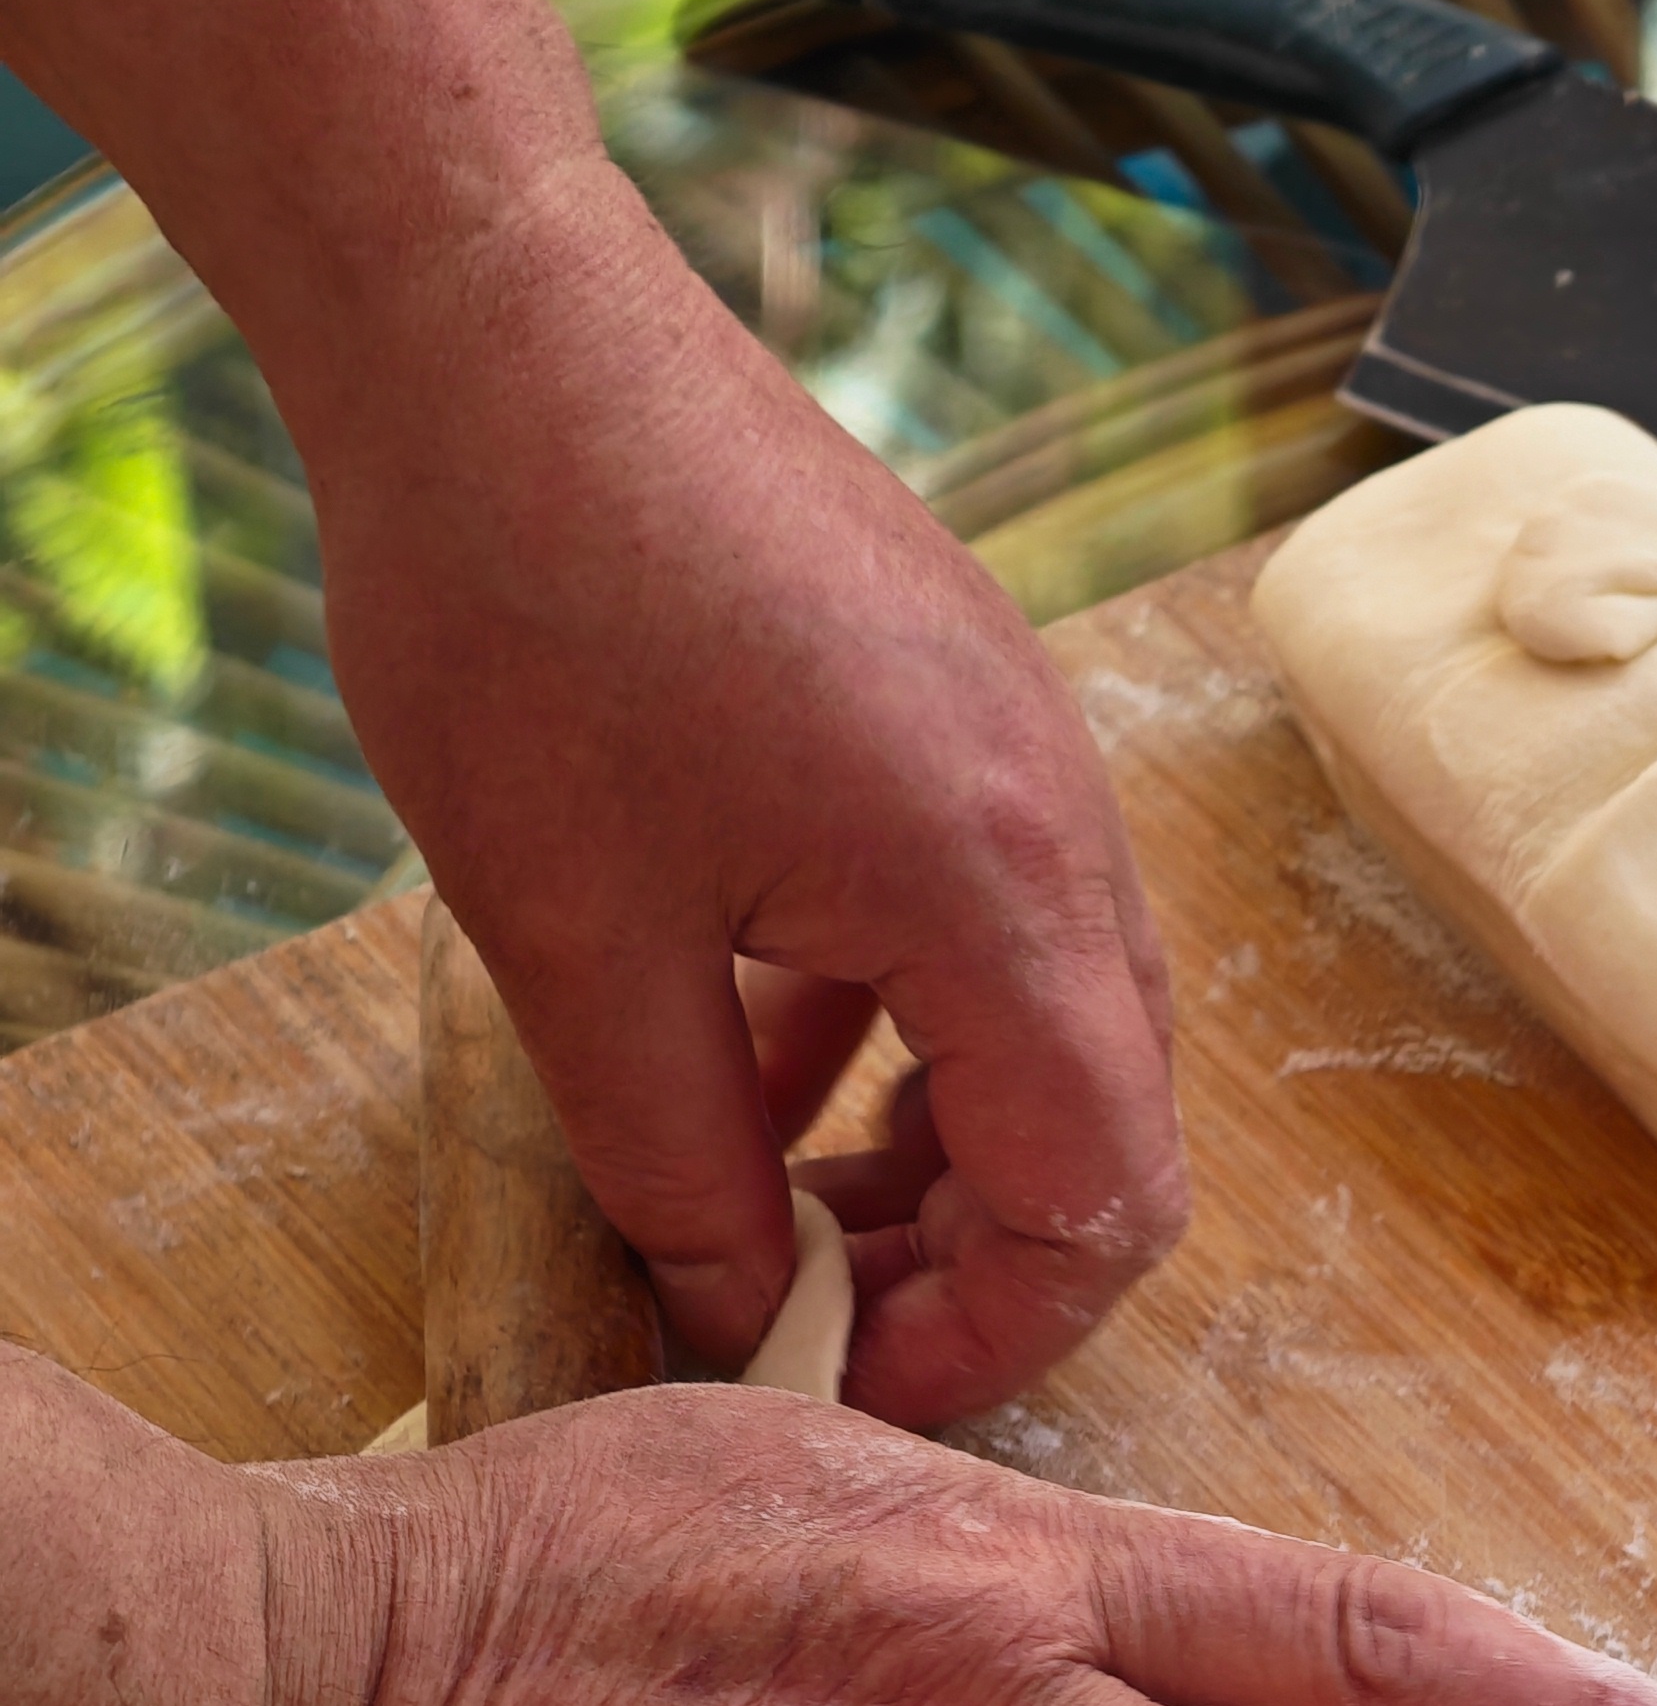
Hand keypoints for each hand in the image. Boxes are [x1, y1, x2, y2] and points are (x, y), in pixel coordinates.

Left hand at [309, 189, 1183, 1433]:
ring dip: (932, 1152)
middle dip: (975, 1259)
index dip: (996, 1335)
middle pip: (1110, 1127)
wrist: (498, 324)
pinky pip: (985, 929)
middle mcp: (1060, 827)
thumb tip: (743, 1325)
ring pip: (1050, 1032)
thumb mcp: (575, 951)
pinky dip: (900, 1033)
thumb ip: (683, 1175)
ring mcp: (1025, 760)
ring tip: (766, 1208)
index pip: (1103, 1200)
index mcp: (998, 893)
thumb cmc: (524, 601)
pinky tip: (751, 1057)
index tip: (857, 1382)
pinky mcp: (964, 718)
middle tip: (813, 1320)